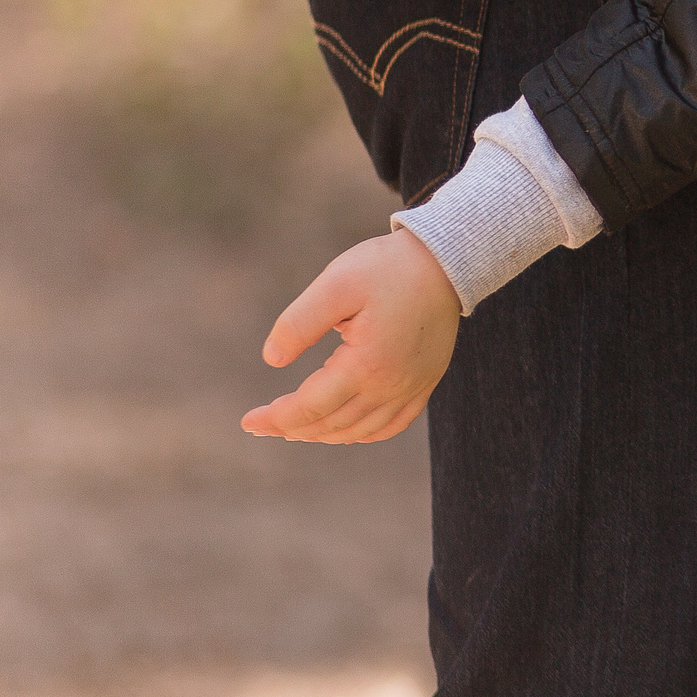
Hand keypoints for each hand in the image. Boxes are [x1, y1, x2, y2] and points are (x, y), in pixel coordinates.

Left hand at [242, 228, 460, 444]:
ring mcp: (412, 387)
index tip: (247, 421)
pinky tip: (345, 429)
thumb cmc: (388, 267)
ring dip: (323, 435)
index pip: (310, 408)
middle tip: (261, 425)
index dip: (275, 419)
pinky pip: (392, 425)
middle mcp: (392, 386)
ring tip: (295, 428)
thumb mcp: (335, 284)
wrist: (448, 260)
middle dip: (291, 429)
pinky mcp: (426, 382)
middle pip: (332, 425)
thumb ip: (298, 323)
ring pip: (360, 431)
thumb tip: (272, 358)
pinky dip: (363, 434)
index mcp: (366, 365)